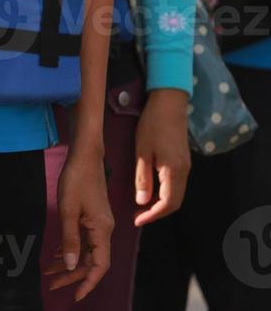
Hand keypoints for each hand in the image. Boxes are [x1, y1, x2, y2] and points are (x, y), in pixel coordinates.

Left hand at [45, 144, 113, 300]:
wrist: (84, 156)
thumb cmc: (76, 179)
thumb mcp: (68, 210)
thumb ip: (70, 239)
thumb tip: (72, 265)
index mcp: (102, 230)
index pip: (99, 266)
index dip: (88, 282)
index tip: (76, 296)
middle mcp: (104, 230)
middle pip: (91, 261)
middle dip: (73, 275)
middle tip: (52, 284)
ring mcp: (99, 223)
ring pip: (86, 251)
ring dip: (70, 262)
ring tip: (50, 272)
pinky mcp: (93, 217)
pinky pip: (84, 239)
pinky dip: (71, 248)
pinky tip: (59, 254)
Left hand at [133, 88, 189, 225]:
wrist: (169, 103)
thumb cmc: (152, 124)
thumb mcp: (142, 150)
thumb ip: (142, 177)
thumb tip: (142, 202)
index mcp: (174, 171)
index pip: (168, 204)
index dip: (153, 215)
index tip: (137, 220)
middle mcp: (184, 172)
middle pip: (175, 202)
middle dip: (157, 212)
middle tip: (139, 215)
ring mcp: (186, 167)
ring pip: (177, 194)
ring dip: (161, 203)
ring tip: (142, 205)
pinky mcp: (183, 161)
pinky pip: (176, 184)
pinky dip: (165, 193)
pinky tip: (151, 190)